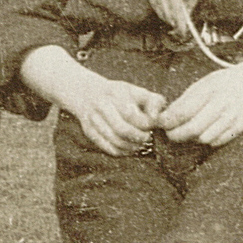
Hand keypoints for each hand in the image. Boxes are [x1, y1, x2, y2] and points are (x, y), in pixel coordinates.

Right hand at [19, 46, 164, 155]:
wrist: (85, 92)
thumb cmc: (119, 94)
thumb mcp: (137, 90)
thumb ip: (154, 101)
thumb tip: (157, 119)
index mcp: (115, 93)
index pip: (132, 114)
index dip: (146, 124)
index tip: (152, 124)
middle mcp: (101, 105)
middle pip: (122, 130)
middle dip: (139, 138)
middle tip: (147, 137)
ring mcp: (92, 119)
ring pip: (115, 141)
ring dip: (132, 147)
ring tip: (139, 144)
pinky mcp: (88, 131)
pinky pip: (107, 148)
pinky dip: (121, 152)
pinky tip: (128, 148)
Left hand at [159, 62, 242, 146]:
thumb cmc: (221, 85)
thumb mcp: (202, 84)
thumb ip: (185, 100)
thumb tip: (166, 117)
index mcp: (210, 89)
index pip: (184, 110)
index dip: (169, 120)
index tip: (161, 123)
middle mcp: (223, 103)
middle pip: (194, 128)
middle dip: (177, 134)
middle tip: (170, 134)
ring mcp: (234, 116)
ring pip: (205, 138)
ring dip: (192, 138)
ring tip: (186, 132)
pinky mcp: (241, 127)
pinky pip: (218, 141)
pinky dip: (207, 140)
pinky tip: (203, 133)